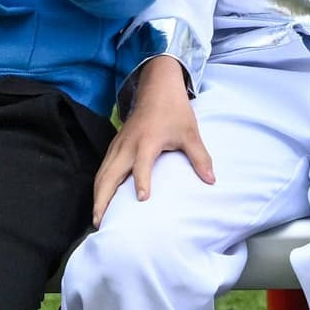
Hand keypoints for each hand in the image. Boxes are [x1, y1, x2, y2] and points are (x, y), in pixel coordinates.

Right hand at [94, 56, 215, 225]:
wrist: (157, 88)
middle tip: (101, 222)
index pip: (141, 165)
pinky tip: (100, 199)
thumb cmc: (174, 111)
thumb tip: (212, 181)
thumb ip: (200, 157)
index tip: (143, 199)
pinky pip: (103, 168)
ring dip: (97, 195)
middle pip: (109, 174)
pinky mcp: (115, 145)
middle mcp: (127, 145)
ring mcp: (118, 145)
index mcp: (147, 141)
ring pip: (102, 173)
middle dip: (103, 198)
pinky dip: (99, 185)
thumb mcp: (190, 133)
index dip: (142, 181)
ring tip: (97, 218)